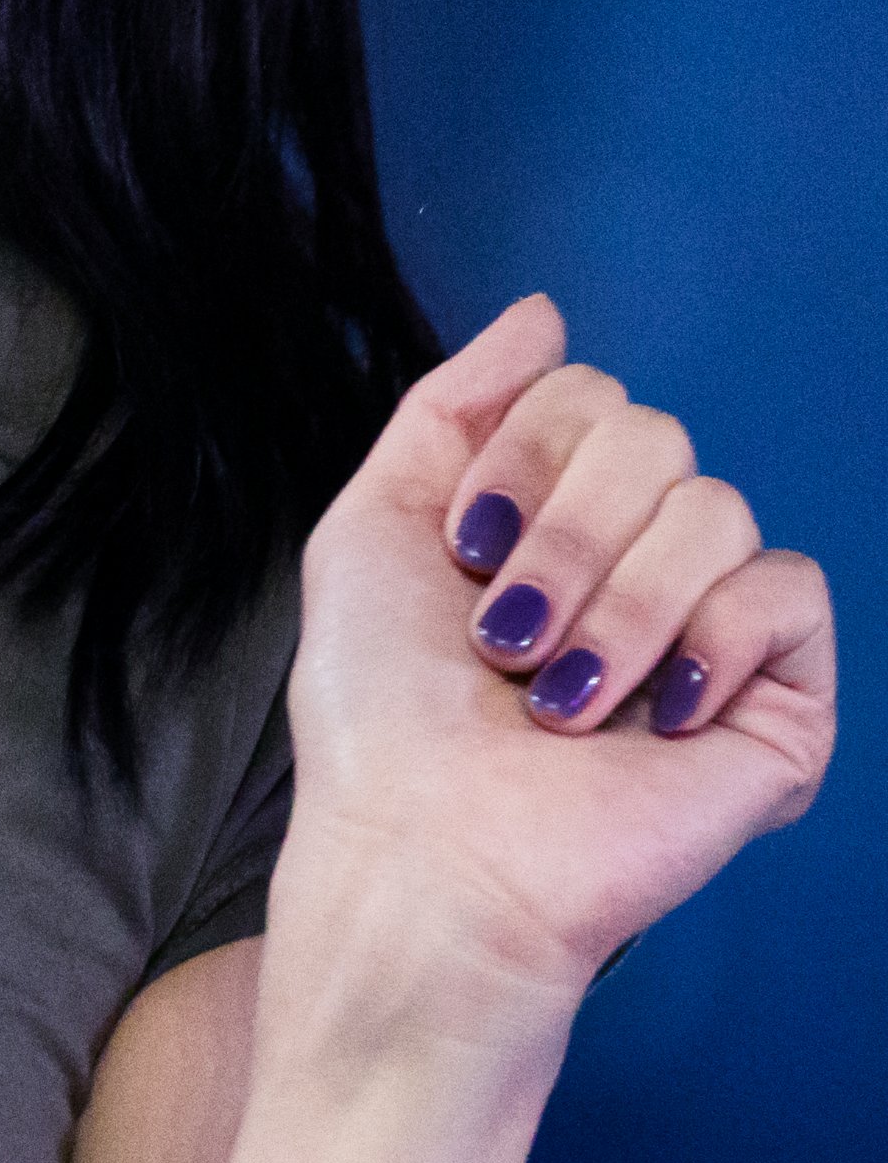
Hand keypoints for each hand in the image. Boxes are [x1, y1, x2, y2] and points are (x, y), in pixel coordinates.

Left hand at [275, 296, 834, 1041]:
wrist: (430, 852)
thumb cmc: (384, 717)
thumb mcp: (375, 523)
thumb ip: (452, 404)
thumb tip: (542, 310)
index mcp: (553, 517)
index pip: (588, 391)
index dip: (519, 460)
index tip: (463, 553)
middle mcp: (640, 561)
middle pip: (654, 432)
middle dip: (563, 534)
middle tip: (511, 638)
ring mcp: (713, 631)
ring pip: (714, 507)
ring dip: (616, 606)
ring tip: (565, 698)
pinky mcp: (779, 704)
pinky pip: (787, 589)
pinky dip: (707, 642)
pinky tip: (658, 713)